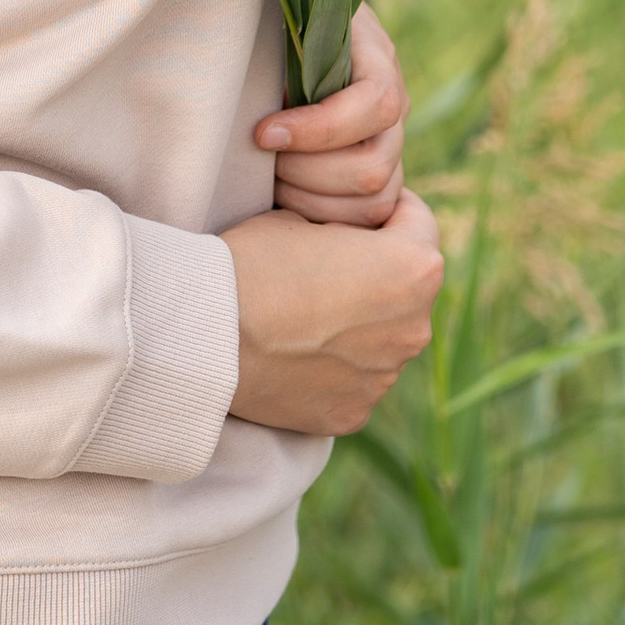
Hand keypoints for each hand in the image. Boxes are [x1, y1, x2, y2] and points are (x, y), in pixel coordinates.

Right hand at [220, 191, 442, 437]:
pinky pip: (352, 380)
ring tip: (297, 316)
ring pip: (379, 339)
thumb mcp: (300, 217)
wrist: (205, 334)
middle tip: (321, 267)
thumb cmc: (252, 263)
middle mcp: (414, 328)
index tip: (356, 215)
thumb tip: (346, 246)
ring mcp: (385, 377)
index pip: (418, 222)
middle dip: (375, 275)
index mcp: (414, 268)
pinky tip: (288, 354)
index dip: (385, 211)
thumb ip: (342, 232)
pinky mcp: (353, 413)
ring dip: (354, 326)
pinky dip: (330, 368)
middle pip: (405, 289)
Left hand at [252, 3, 409, 226]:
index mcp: (377, 59)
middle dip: (305, 172)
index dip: (320, 128)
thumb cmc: (272, 20)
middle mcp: (394, 108)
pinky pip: (366, 220)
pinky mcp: (375, 178)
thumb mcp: (280, 9)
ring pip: (373, 201)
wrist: (284, 36)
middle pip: (374, 166)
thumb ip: (279, 18)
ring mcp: (389, 145)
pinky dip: (322, 220)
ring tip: (267, 181)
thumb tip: (246, 25)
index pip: (376, 105)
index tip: (262, 132)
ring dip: (310, 201)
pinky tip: (284, 203)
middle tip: (258, 160)